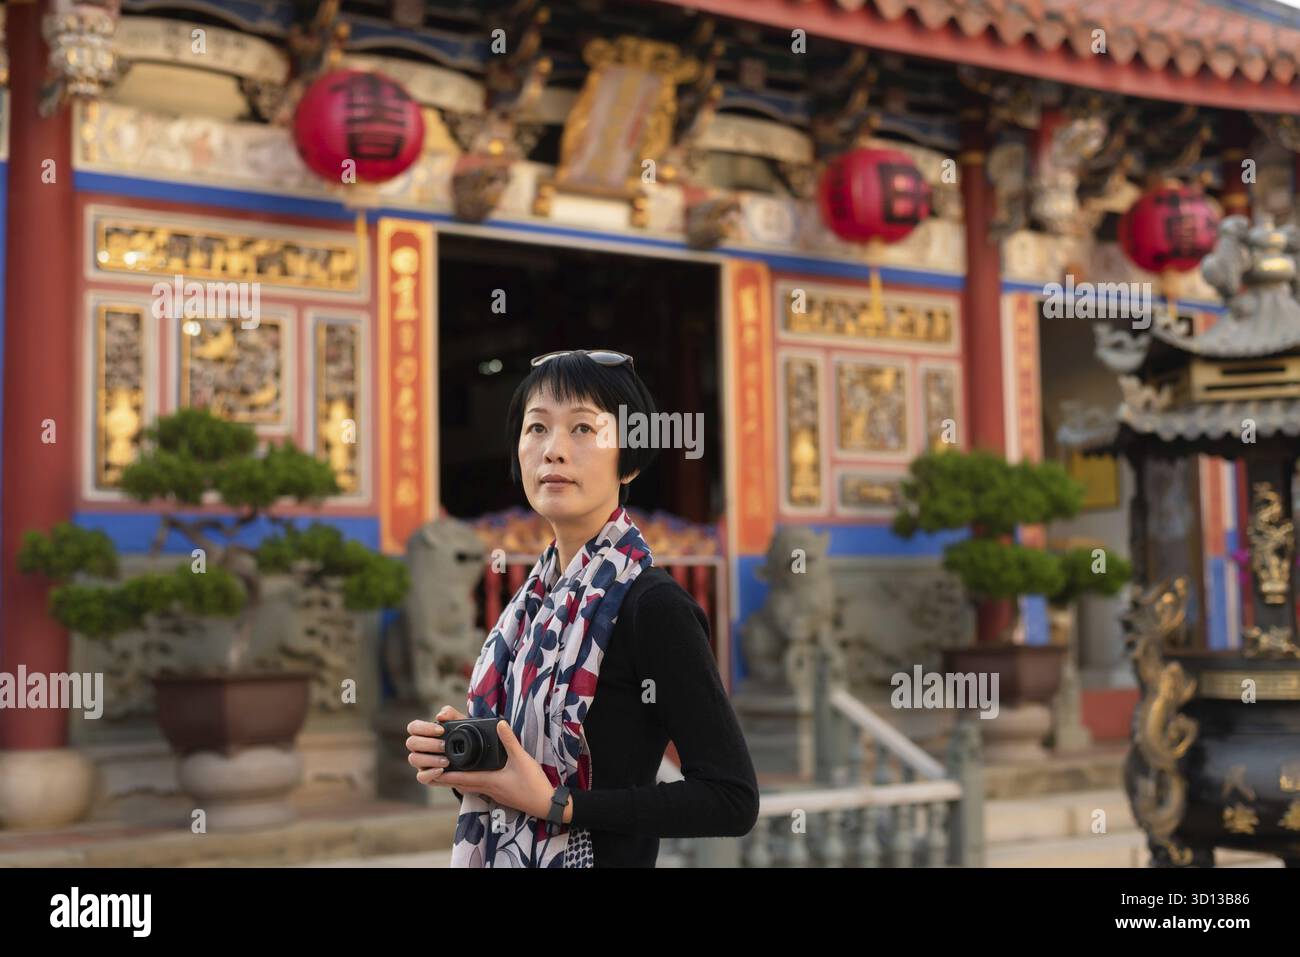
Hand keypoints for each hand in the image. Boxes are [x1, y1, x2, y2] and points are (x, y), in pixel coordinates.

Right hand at [406, 704, 465, 784]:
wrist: (472, 756)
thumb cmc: (461, 735)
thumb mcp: (460, 723)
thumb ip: (451, 714)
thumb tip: (440, 716)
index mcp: (423, 733)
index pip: (413, 727)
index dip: (424, 728)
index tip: (441, 730)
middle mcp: (419, 747)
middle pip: (411, 743)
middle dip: (428, 744)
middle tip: (444, 746)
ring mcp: (421, 762)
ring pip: (414, 759)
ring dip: (430, 759)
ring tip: (446, 760)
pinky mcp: (426, 776)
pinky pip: (421, 777)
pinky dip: (430, 773)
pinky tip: (442, 770)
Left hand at [407, 707, 566, 820]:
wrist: (545, 804)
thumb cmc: (533, 783)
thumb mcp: (522, 759)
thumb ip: (509, 741)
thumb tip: (499, 723)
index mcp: (488, 780)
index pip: (460, 777)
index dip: (444, 774)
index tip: (430, 768)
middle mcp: (486, 788)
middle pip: (459, 784)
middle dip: (444, 778)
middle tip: (429, 771)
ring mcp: (491, 792)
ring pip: (467, 786)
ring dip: (455, 780)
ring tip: (444, 772)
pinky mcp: (498, 793)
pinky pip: (476, 787)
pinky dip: (468, 781)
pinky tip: (469, 776)